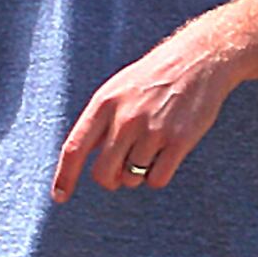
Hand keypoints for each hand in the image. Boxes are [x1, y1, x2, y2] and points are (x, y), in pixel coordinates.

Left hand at [51, 27, 244, 200]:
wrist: (198, 59)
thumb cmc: (154, 77)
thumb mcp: (117, 89)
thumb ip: (99, 121)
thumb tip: (82, 157)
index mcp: (104, 103)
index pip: (75, 148)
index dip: (65, 177)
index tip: (59, 197)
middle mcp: (125, 118)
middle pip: (103, 173)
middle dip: (110, 179)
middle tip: (121, 171)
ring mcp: (152, 130)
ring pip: (131, 179)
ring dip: (137, 175)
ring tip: (150, 150)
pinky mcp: (178, 141)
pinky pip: (157, 180)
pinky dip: (157, 176)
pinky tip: (164, 157)